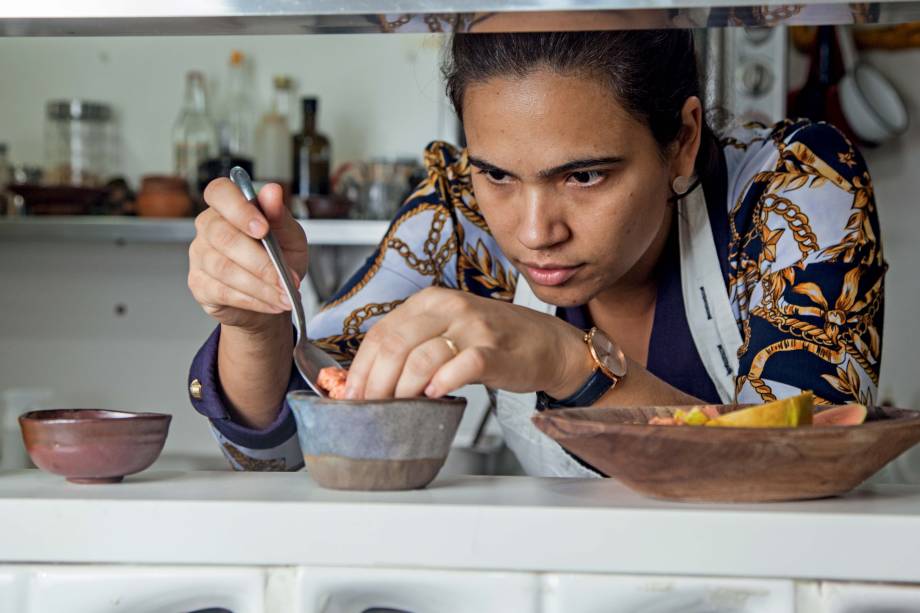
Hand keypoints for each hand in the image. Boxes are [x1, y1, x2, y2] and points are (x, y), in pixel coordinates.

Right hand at [188, 179, 307, 332]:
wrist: (272, 294)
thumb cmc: (279, 258)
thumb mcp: (290, 236)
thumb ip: (280, 216)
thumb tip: (273, 191)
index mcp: (229, 206)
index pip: (219, 193)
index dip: (238, 209)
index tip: (263, 229)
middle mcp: (208, 227)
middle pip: (223, 237)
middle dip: (261, 262)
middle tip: (286, 279)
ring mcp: (199, 256)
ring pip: (224, 269)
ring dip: (261, 286)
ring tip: (284, 295)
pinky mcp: (199, 284)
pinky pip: (223, 292)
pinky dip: (253, 300)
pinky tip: (271, 303)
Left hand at [344, 287, 593, 399]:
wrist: (548, 344)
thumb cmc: (495, 341)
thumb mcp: (448, 330)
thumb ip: (413, 346)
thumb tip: (370, 381)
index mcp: (431, 301)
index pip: (381, 333)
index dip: (361, 368)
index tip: (352, 395)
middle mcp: (450, 307)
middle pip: (394, 346)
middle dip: (375, 384)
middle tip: (370, 409)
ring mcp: (474, 327)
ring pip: (421, 358)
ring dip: (403, 390)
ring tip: (401, 407)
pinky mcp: (495, 351)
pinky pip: (462, 366)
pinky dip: (442, 383)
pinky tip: (435, 395)